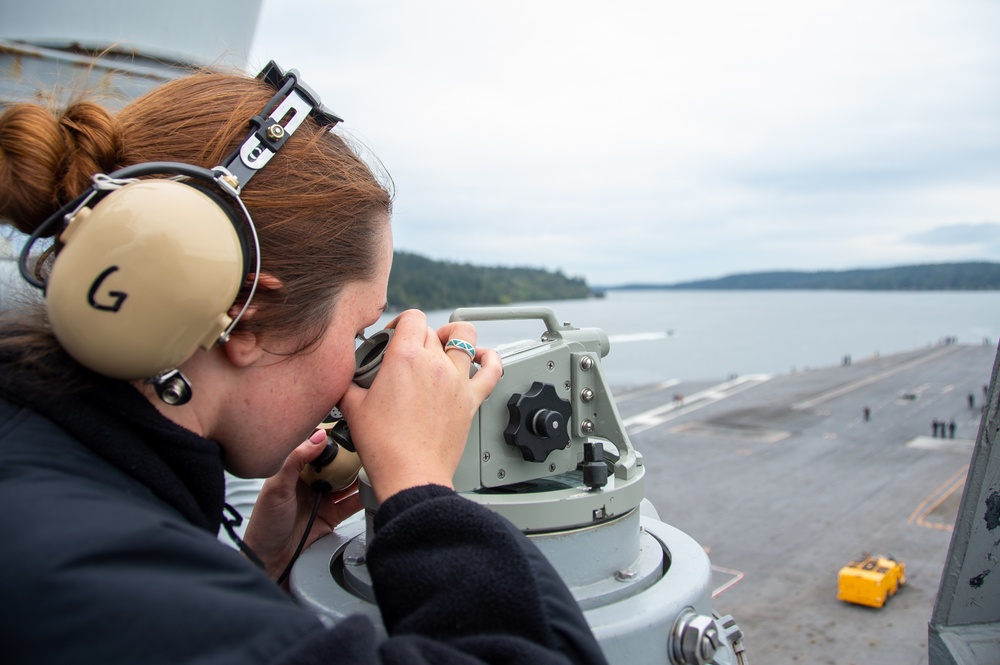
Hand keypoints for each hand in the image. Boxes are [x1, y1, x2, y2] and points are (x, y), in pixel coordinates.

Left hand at [243, 430, 362, 583]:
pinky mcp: (332, 515)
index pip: (316, 448)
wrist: (270, 560)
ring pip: (347, 482)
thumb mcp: (277, 486)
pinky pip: (351, 503)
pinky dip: (362, 496)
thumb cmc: (265, 524)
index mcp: (294, 470)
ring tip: (371, 465)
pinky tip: (369, 488)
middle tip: (364, 447)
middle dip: (349, 456)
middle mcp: (310, 482)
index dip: (330, 439)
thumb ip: (296, 459)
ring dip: (358, 475)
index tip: (346, 430)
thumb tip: (318, 436)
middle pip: (335, 464)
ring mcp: (323, 498)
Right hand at [338, 310, 501, 502]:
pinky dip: (490, 359)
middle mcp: (435, 364)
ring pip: (465, 338)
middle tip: (407, 355)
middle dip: (418, 337)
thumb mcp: (352, 407)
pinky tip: (481, 357)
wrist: (410, 475)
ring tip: (443, 345)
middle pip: (432, 331)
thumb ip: (348, 383)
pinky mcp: (471, 400)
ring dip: (453, 337)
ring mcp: (457, 381)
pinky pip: (492, 370)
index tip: (393, 335)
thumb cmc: (384, 447)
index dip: (401, 322)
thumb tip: (346, 377)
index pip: (411, 318)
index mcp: (405, 358)